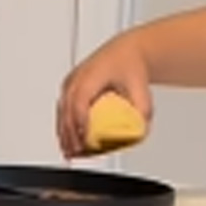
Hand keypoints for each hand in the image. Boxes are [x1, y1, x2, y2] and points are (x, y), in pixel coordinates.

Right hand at [57, 33, 152, 158]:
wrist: (125, 51)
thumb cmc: (130, 64)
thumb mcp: (141, 87)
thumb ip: (143, 109)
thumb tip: (142, 130)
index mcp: (92, 75)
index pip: (81, 102)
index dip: (81, 123)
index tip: (86, 141)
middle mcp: (77, 78)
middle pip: (68, 110)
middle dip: (71, 135)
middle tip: (80, 153)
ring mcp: (71, 83)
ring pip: (62, 112)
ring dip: (64, 134)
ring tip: (71, 153)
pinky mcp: (69, 88)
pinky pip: (62, 110)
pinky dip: (64, 127)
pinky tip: (68, 143)